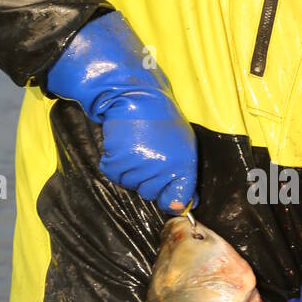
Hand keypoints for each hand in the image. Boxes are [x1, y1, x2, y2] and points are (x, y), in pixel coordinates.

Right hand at [99, 90, 197, 208]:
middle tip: (149, 157)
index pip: (176, 200)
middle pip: (151, 194)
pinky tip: (124, 149)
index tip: (169, 197)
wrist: (136, 97)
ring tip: (136, 149)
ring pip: (132, 186)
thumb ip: (186, 176)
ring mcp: (139, 166)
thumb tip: (185, 204)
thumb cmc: (163, 121)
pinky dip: (116, 166)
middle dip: (149, 182)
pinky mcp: (117, 161)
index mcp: (182, 165)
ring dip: (132, 173)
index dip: (171, 200)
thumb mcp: (185, 145)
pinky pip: (115, 176)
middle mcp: (161, 169)